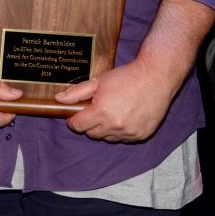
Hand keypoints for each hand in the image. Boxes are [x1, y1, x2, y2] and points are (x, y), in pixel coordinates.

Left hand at [55, 57, 174, 142]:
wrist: (155, 77)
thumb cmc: (127, 77)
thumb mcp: (99, 81)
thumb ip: (77, 92)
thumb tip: (58, 99)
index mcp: (102, 112)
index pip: (78, 126)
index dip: (74, 119)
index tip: (76, 114)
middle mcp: (115, 126)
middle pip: (91, 134)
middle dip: (90, 123)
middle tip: (97, 109)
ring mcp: (129, 133)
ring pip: (107, 137)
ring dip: (105, 128)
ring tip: (113, 110)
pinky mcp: (140, 135)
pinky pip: (123, 138)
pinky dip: (121, 130)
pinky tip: (125, 115)